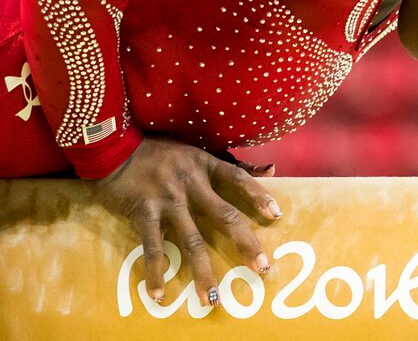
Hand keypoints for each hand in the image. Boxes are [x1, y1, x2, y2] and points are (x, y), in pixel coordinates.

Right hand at [92, 135, 281, 307]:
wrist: (113, 146)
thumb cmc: (159, 152)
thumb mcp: (196, 152)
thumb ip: (233, 164)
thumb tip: (272, 168)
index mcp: (205, 165)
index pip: (238, 178)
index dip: (258, 196)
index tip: (276, 216)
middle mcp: (191, 182)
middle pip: (225, 215)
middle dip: (245, 243)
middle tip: (261, 268)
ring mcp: (168, 199)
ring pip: (192, 240)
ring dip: (204, 271)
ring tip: (213, 298)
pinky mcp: (144, 212)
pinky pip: (153, 247)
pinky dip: (156, 272)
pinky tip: (160, 294)